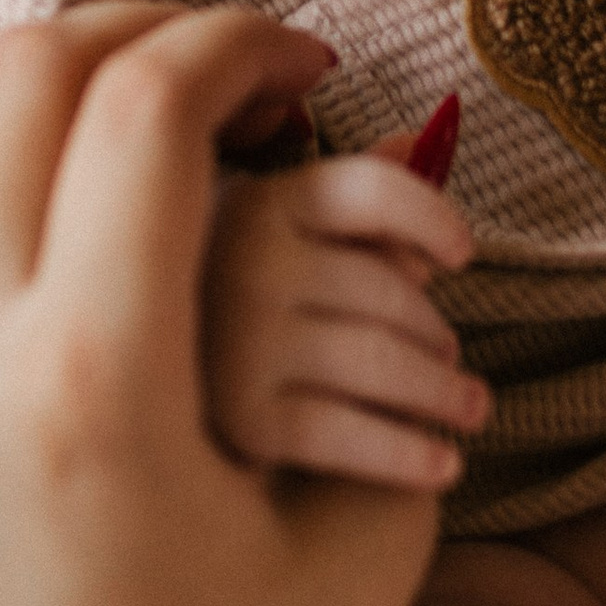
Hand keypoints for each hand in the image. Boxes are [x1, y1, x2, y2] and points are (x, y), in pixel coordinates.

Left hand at [0, 4, 442, 605]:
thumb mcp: (364, 526)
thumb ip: (382, 327)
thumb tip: (395, 160)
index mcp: (93, 381)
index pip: (144, 100)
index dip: (242, 40)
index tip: (313, 63)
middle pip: (22, 66)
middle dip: (147, 28)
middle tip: (244, 69)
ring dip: (41, 73)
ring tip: (149, 115)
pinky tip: (73, 204)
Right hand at [204, 147, 482, 486]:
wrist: (137, 401)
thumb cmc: (227, 305)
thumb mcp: (273, 235)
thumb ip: (349, 194)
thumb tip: (422, 138)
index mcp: (259, 203)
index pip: (371, 191)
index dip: (431, 215)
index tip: (464, 253)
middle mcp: (244, 261)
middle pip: (388, 289)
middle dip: (434, 333)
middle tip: (452, 364)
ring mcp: (239, 340)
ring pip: (383, 363)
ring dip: (442, 394)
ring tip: (468, 409)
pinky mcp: (239, 418)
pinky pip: (352, 435)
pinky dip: (408, 455)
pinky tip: (441, 466)